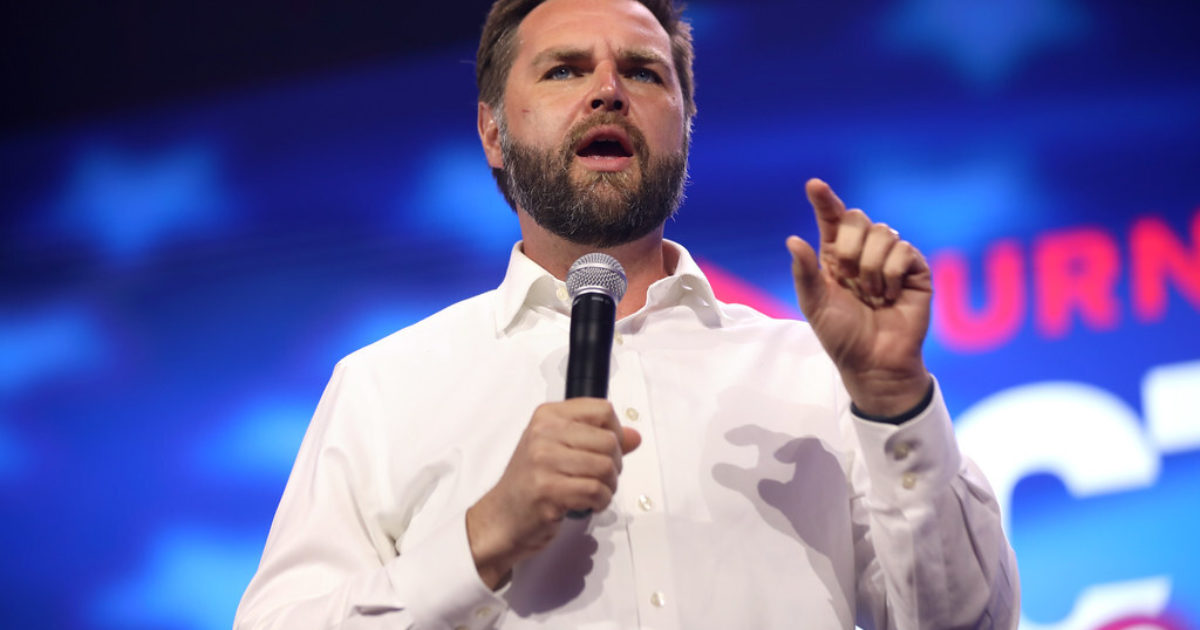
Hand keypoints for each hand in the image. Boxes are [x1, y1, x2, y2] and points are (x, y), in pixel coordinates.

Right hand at [465, 399, 640, 588]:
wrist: (501, 518)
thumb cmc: (531, 483)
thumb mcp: (560, 450)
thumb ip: (597, 439)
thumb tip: (635, 436)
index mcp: (547, 416)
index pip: (602, 410)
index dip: (616, 432)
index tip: (607, 449)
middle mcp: (544, 433)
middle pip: (609, 441)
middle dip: (615, 465)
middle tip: (601, 477)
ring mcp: (544, 461)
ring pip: (605, 467)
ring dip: (609, 486)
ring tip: (594, 492)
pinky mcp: (548, 490)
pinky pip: (596, 491)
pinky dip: (600, 502)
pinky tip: (588, 504)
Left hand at [787, 178, 931, 416]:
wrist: (874, 362)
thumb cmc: (842, 336)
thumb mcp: (814, 304)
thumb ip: (805, 272)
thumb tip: (792, 239)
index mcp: (835, 257)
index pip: (831, 219)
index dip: (824, 200)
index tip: (814, 185)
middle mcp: (863, 252)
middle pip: (857, 219)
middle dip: (849, 247)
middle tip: (848, 279)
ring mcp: (891, 259)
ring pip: (883, 233)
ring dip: (871, 267)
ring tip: (872, 295)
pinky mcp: (916, 270)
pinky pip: (904, 251)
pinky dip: (892, 274)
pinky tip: (891, 295)